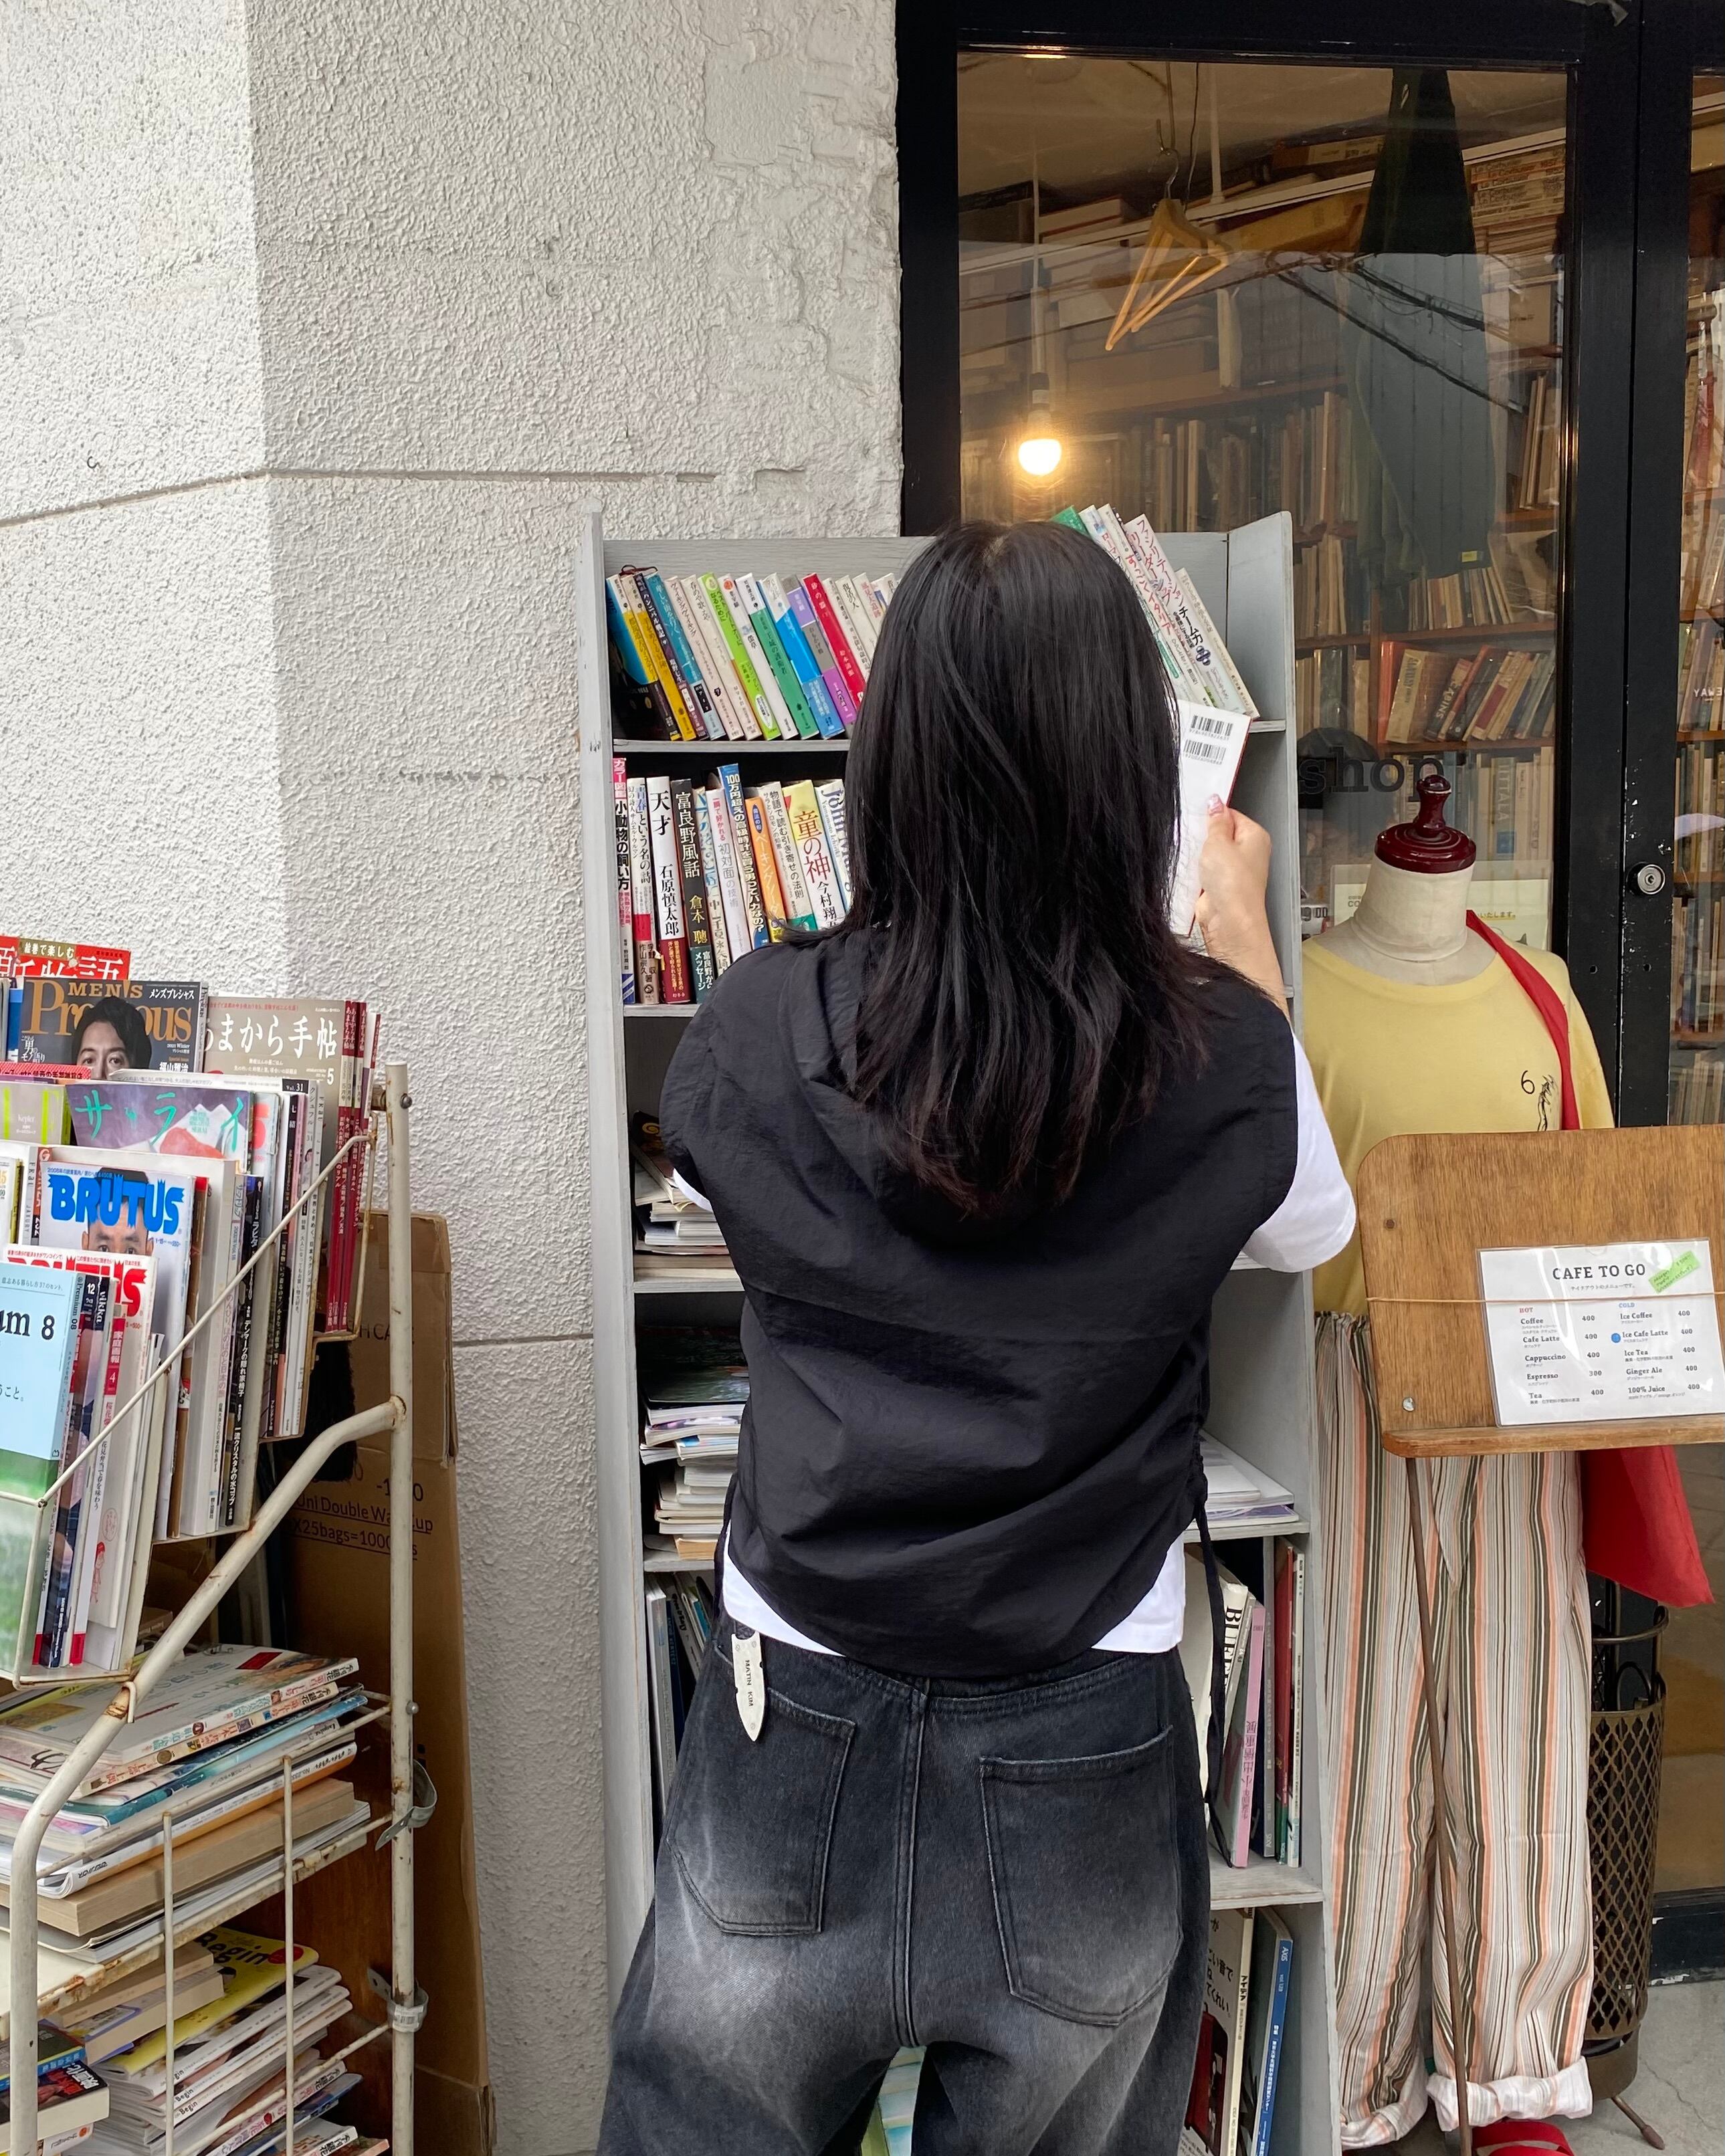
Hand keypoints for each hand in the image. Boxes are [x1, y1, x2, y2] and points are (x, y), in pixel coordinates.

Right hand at [1194, 801, 1283, 1007]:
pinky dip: (1193, 871)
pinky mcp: (1217, 885)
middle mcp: (1246, 853)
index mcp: (1254, 836)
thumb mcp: (1219, 842)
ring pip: (1207, 853)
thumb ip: (1215, 821)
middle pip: (1218, 834)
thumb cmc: (1234, 885)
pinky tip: (1191, 872)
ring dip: (1197, 855)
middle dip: (1203, 836)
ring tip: (1195, 859)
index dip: (1213, 815)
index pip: (1231, 814)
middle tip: (1196, 839)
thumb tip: (1215, 803)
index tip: (1199, 816)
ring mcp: (1231, 870)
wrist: (1229, 921)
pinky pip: (1200, 870)